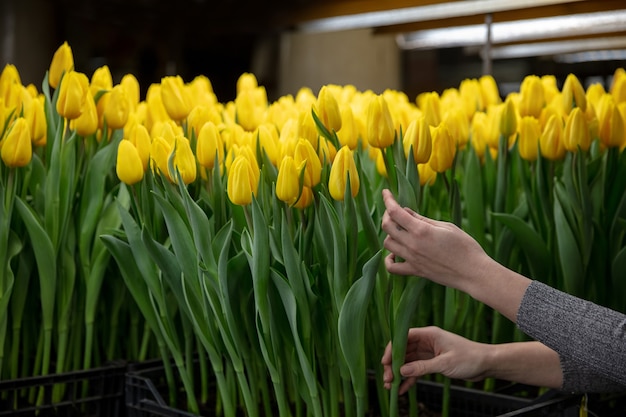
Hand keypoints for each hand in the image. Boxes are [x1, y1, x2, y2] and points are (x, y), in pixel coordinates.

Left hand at [381, 189, 531, 321]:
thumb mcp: (446, 226)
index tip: (385, 192)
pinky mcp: (415, 271)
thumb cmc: (465, 246)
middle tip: (394, 211)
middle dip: (387, 214)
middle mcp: (412, 244)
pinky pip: (392, 268)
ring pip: (387, 244)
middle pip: (387, 226)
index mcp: (421, 230)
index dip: (388, 199)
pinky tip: (396, 253)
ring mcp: (412, 259)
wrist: (473, 272)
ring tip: (399, 231)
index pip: (395, 211)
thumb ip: (423, 219)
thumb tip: (405, 211)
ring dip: (390, 234)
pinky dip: (389, 260)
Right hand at [381, 326, 489, 394]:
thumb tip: (402, 370)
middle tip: (387, 378)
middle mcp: (427, 342)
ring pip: (408, 362)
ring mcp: (429, 353)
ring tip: (390, 386)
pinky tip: (403, 389)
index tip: (384, 361)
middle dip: (393, 364)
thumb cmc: (469, 358)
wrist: (486, 364)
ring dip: (399, 373)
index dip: (392, 348)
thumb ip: (422, 367)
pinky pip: (416, 370)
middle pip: (403, 350)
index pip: (404, 337)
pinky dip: (410, 379)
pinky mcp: (433, 363)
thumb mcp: (444, 363)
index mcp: (429, 334)